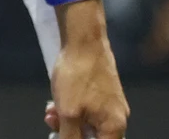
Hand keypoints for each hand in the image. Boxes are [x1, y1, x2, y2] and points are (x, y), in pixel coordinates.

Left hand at [48, 3, 128, 138]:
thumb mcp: (69, 114)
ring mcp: (111, 104)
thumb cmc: (78, 76)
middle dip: (69, 132)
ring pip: (87, 123)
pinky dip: (71, 108)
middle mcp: (117, 117)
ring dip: (67, 120)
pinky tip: (56, 101)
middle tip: (52, 122)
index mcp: (115, 127)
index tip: (64, 136)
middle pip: (93, 137)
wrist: (83, 40)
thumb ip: (70, 137)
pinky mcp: (103, 91)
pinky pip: (87, 108)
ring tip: (51, 110)